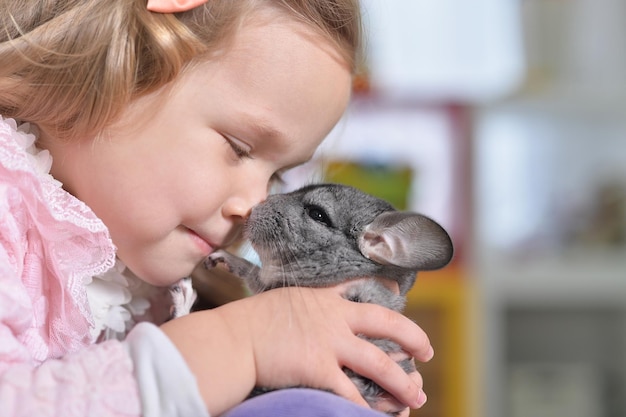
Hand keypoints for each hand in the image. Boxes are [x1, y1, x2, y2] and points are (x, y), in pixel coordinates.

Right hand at [161, 285, 432, 415]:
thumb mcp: (287, 301)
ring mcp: (330, 344)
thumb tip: (313, 314)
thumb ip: (308, 306)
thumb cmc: (253, 321)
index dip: (389, 294)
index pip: (366, 293)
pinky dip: (366, 409)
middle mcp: (335, 319)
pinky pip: (352, 394)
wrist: (234, 338)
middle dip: (413, 338)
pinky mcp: (320, 369)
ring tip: (417, 397)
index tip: (404, 296)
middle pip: (388, 325)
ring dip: (402, 382)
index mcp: (328, 300)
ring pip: (380, 363)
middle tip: (426, 353)